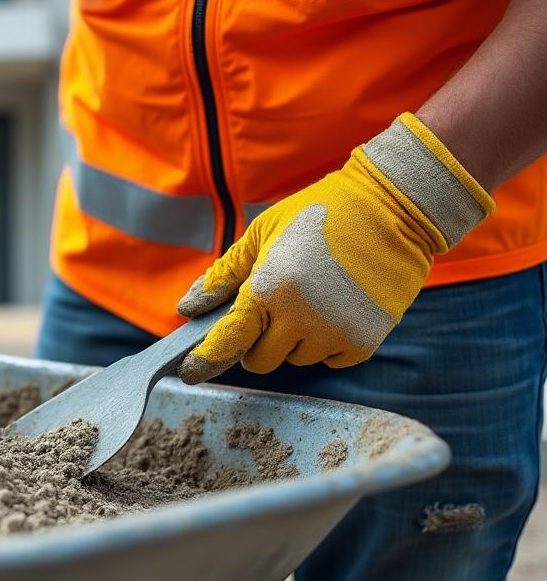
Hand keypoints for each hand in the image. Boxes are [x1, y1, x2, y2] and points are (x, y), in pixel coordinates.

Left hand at [177, 113, 493, 383]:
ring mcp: (335, 333)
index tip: (190, 372)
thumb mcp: (263, 233)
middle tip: (268, 313)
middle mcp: (301, 318)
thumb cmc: (318, 213)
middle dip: (256, 342)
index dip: (205, 360)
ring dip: (294, 339)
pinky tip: (336, 307)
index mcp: (269, 288)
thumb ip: (224, 275)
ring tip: (312, 298)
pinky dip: (327, 342)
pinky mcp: (365, 341)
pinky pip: (331, 359)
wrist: (392, 207)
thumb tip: (188, 308)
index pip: (228, 340)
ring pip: (296, 359)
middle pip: (260, 360)